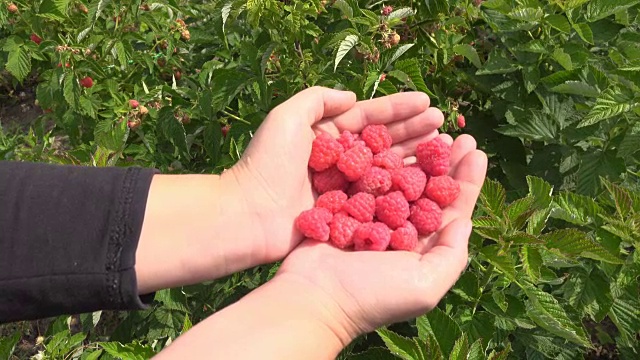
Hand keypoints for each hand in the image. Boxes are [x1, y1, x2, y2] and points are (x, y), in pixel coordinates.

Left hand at [136, 86, 443, 293]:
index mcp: (325, 136)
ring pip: (387, 171)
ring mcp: (345, 190)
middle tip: (446, 126)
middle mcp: (339, 162)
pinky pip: (381, 201)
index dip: (399, 110)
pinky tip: (429, 186)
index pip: (369, 118)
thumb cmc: (266, 164)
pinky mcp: (347, 216)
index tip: (428, 103)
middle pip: (384, 143)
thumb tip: (352, 97)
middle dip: (415, 133)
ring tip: (445, 150)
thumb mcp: (286, 118)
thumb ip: (318, 100)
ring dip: (416, 160)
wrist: (247, 216)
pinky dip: (404, 193)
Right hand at [274, 134, 487, 342]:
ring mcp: (373, 218)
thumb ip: (452, 256)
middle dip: (445, 162)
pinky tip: (391, 138)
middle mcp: (401, 231)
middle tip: (459, 135)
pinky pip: (368, 179)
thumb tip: (465, 222)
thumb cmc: (372, 296)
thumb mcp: (425, 286)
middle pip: (429, 190)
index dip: (466, 182)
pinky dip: (381, 159)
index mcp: (422, 250)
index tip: (478, 153)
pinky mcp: (347, 207)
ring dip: (416, 156)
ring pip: (400, 180)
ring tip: (430, 130)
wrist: (313, 296)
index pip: (452, 211)